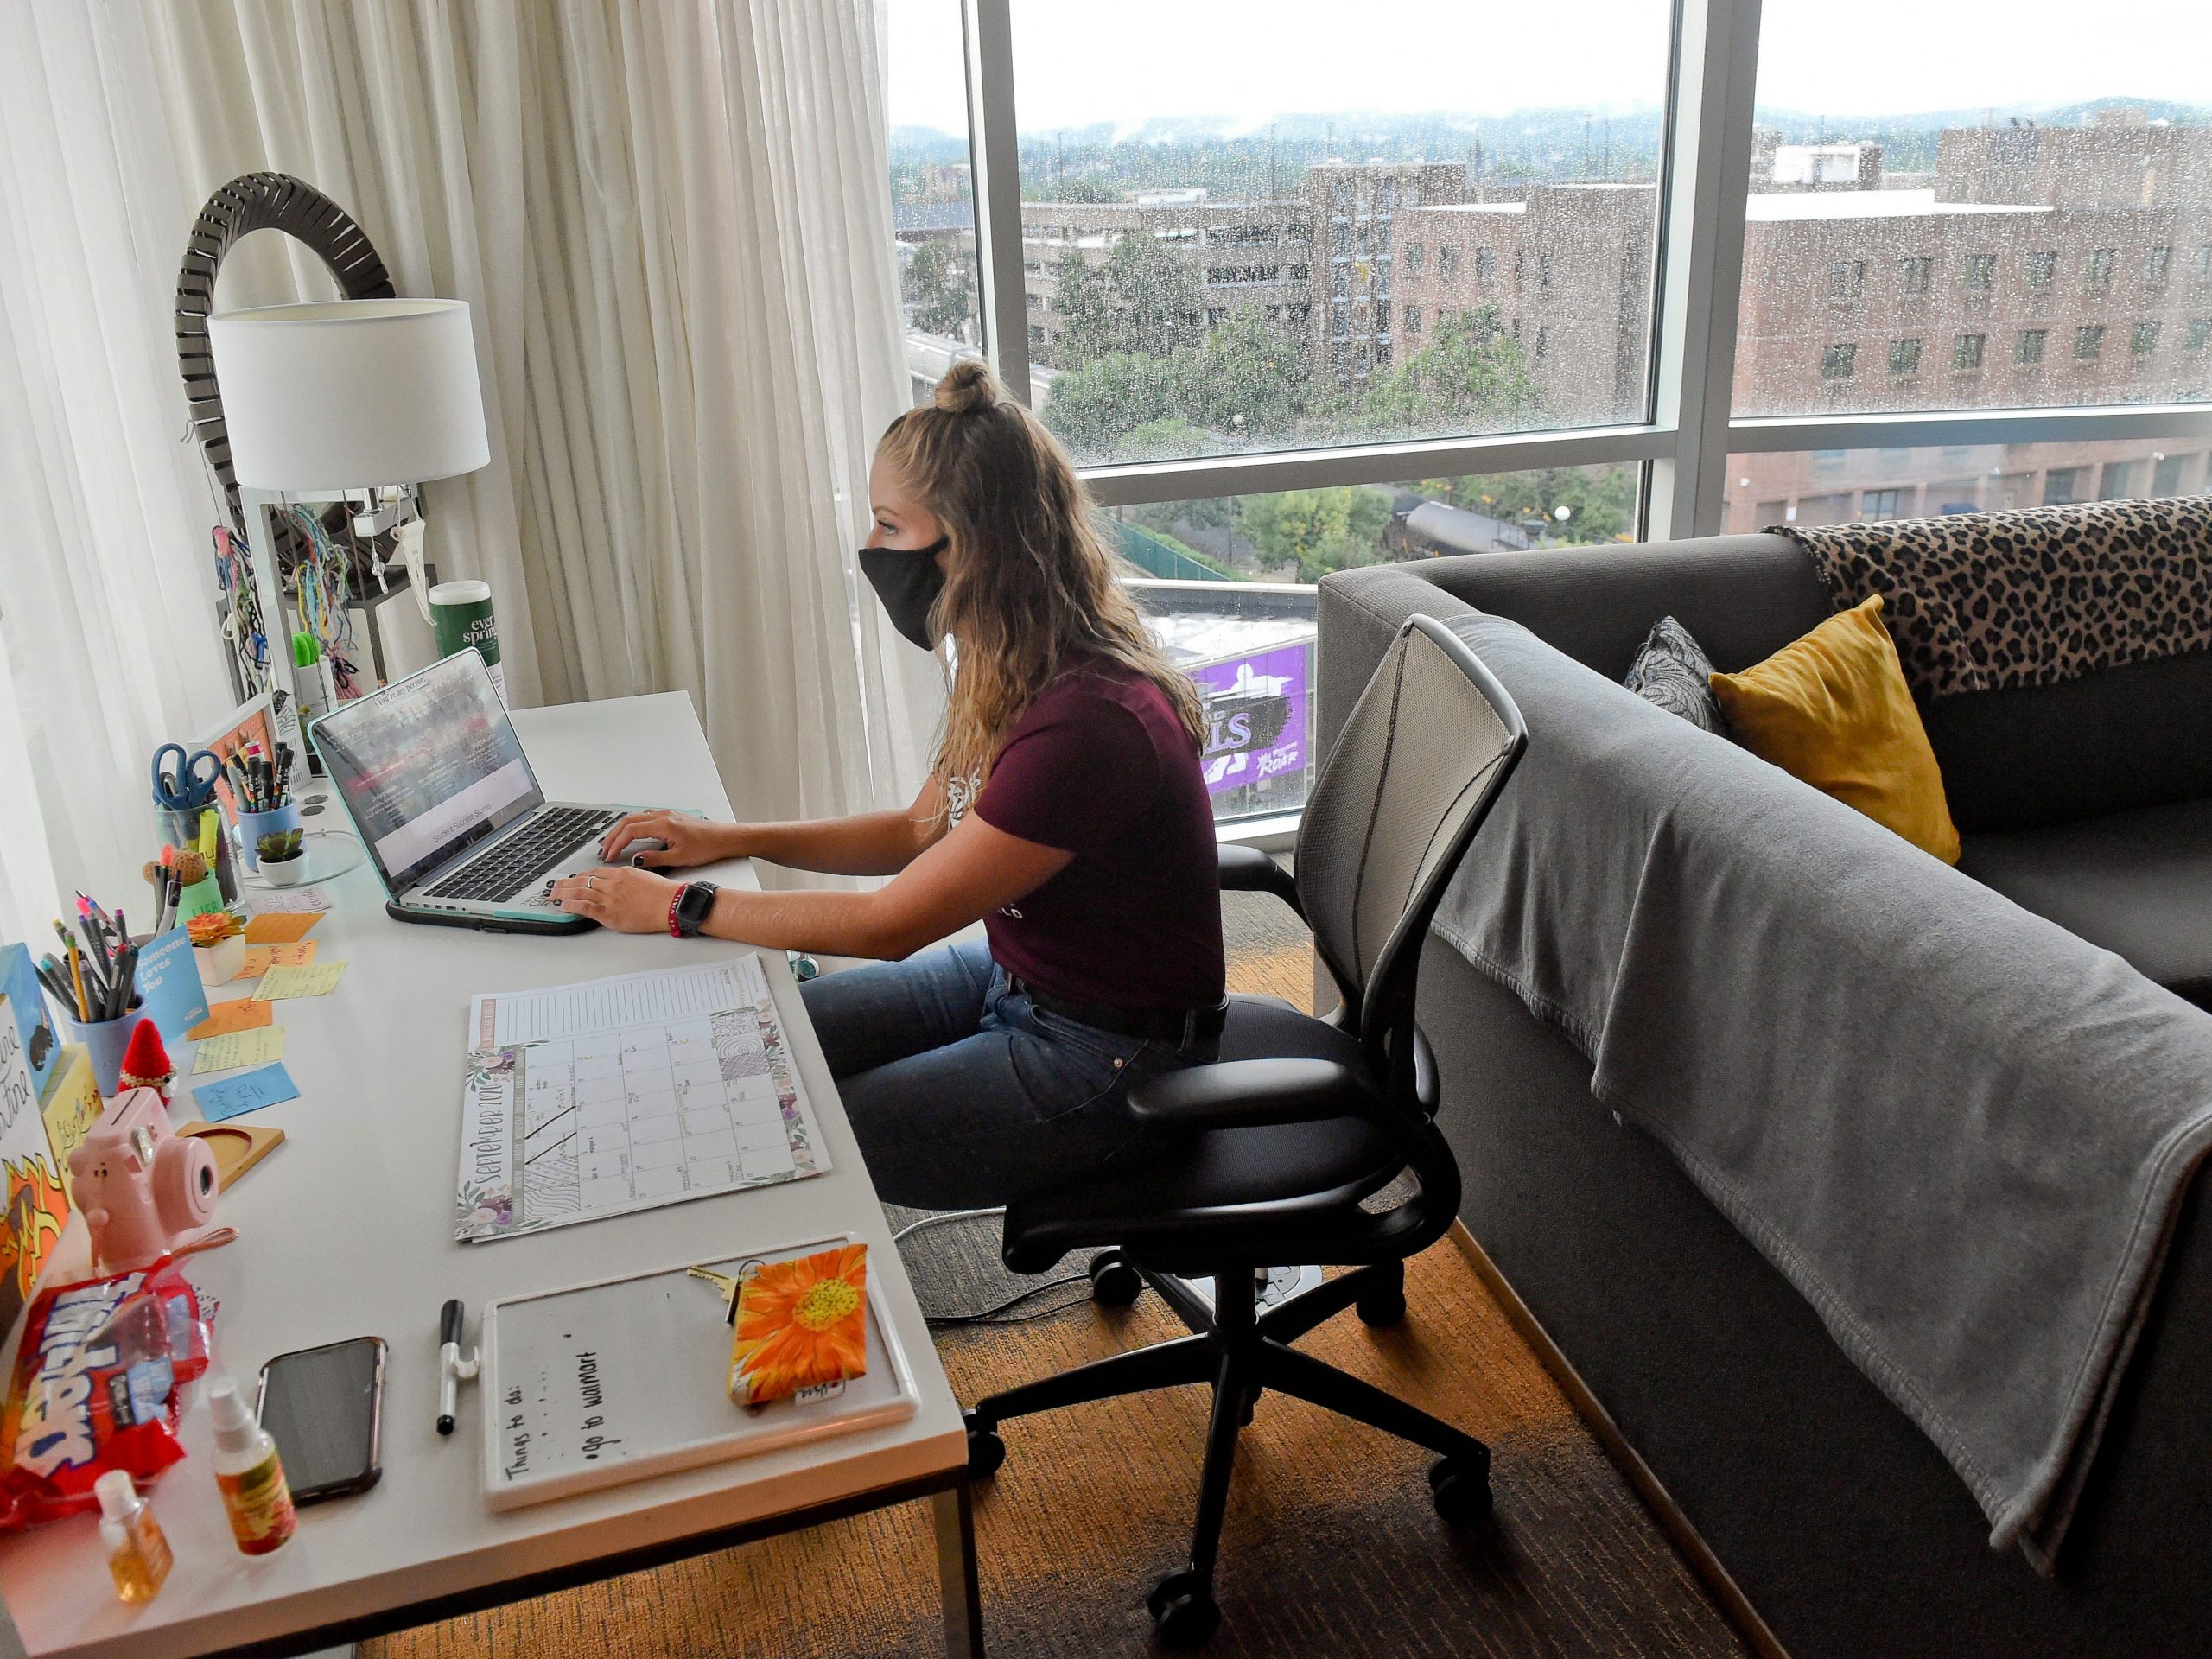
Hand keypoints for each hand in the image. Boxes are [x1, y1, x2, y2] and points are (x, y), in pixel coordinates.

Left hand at [550, 866, 681, 933]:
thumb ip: (629, 879)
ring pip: (579, 892)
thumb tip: (623, 884)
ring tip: (553, 895)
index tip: (574, 879)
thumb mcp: (645, 877)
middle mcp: (612, 883)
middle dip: (566, 883)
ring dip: (563, 893)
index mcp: (621, 873)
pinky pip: (583, 907)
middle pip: (583, 880)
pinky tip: (562, 905)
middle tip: (555, 885)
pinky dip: (570, 905)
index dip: (581, 876)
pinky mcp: (609, 913)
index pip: (595, 873)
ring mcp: (609, 898)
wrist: (671, 903)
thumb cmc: (664, 893)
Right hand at [598, 809, 730, 868]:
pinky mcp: (671, 817)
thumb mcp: (680, 858)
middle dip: (613, 836)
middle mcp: (663, 816)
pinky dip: (633, 825)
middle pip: (628, 821)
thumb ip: (655, 859)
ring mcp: (666, 814)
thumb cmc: (708, 846)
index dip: (616, 844)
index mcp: (663, 825)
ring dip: (622, 829)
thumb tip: (636, 860)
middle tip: (605, 850)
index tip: (609, 856)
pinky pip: (645, 817)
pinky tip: (631, 834)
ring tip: (613, 842)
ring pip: (635, 817)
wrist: (725, 838)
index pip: (630, 831)